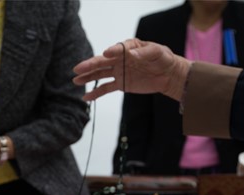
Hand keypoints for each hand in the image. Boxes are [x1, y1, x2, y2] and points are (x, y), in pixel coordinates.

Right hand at [73, 39, 189, 101]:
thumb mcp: (157, 52)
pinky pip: (105, 88)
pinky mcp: (120, 84)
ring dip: (88, 77)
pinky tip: (86, 96)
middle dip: (89, 65)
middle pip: (102, 62)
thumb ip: (144, 53)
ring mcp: (118, 71)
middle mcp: (120, 58)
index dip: (112, 51)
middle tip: (77, 69)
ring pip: (100, 75)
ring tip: (76, 80)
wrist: (168, 75)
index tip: (106, 54)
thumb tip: (131, 54)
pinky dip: (96, 93)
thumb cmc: (163, 59)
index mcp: (128, 47)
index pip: (117, 49)